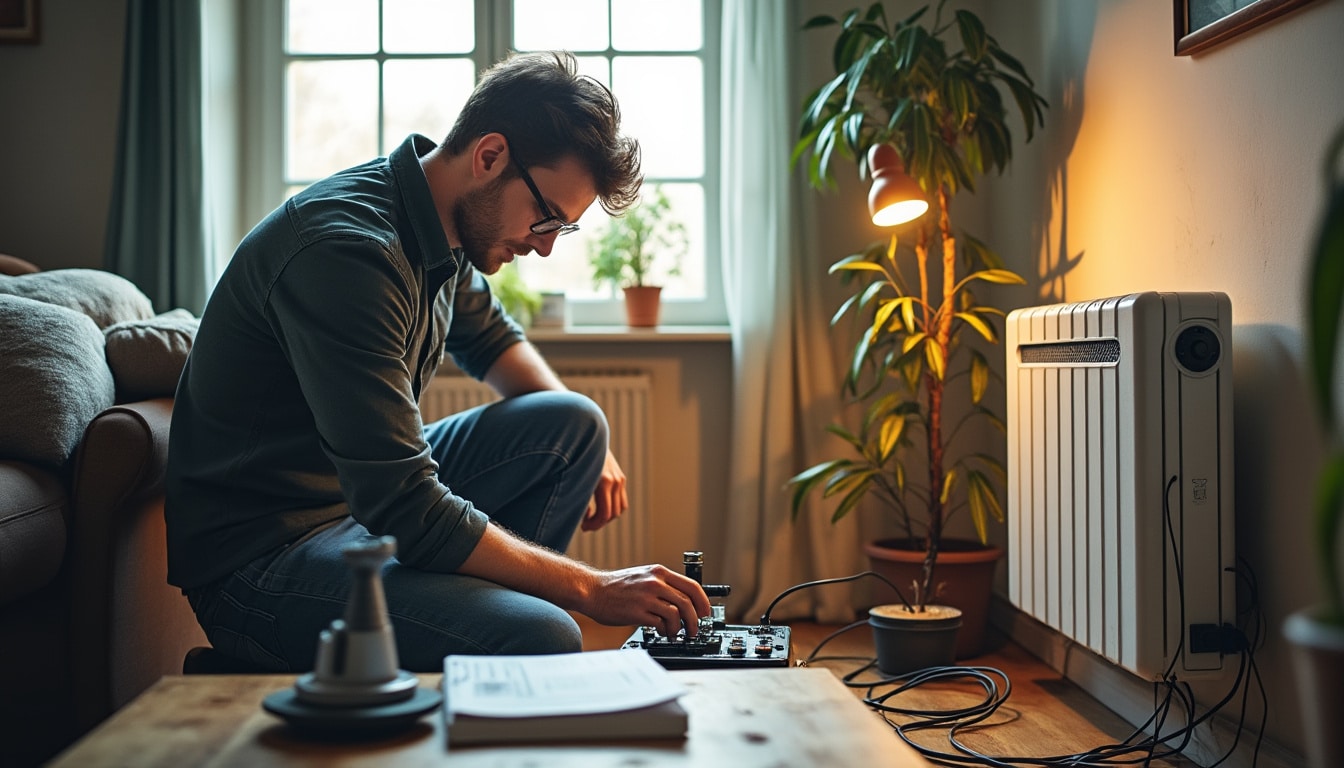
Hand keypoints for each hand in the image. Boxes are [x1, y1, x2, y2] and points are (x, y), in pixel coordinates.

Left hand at [581, 449, 626, 531]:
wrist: (586, 436)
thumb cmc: (574, 458)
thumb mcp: (574, 480)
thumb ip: (579, 500)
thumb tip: (585, 518)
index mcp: (604, 482)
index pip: (605, 514)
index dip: (594, 525)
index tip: (583, 527)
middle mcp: (615, 480)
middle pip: (613, 514)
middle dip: (599, 523)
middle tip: (585, 525)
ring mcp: (620, 478)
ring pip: (620, 508)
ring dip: (607, 516)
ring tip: (592, 516)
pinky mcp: (620, 477)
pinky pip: (621, 499)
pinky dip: (612, 506)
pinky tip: (598, 505)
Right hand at [585, 565, 711, 637]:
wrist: (592, 590)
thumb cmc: (616, 587)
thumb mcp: (643, 576)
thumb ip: (662, 585)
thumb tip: (683, 602)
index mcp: (659, 572)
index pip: (692, 586)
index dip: (703, 602)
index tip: (705, 613)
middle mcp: (655, 582)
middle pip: (687, 603)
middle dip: (695, 620)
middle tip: (694, 630)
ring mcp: (647, 597)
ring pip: (677, 614)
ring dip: (680, 628)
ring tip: (675, 633)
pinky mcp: (638, 612)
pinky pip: (661, 623)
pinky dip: (666, 630)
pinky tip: (662, 632)